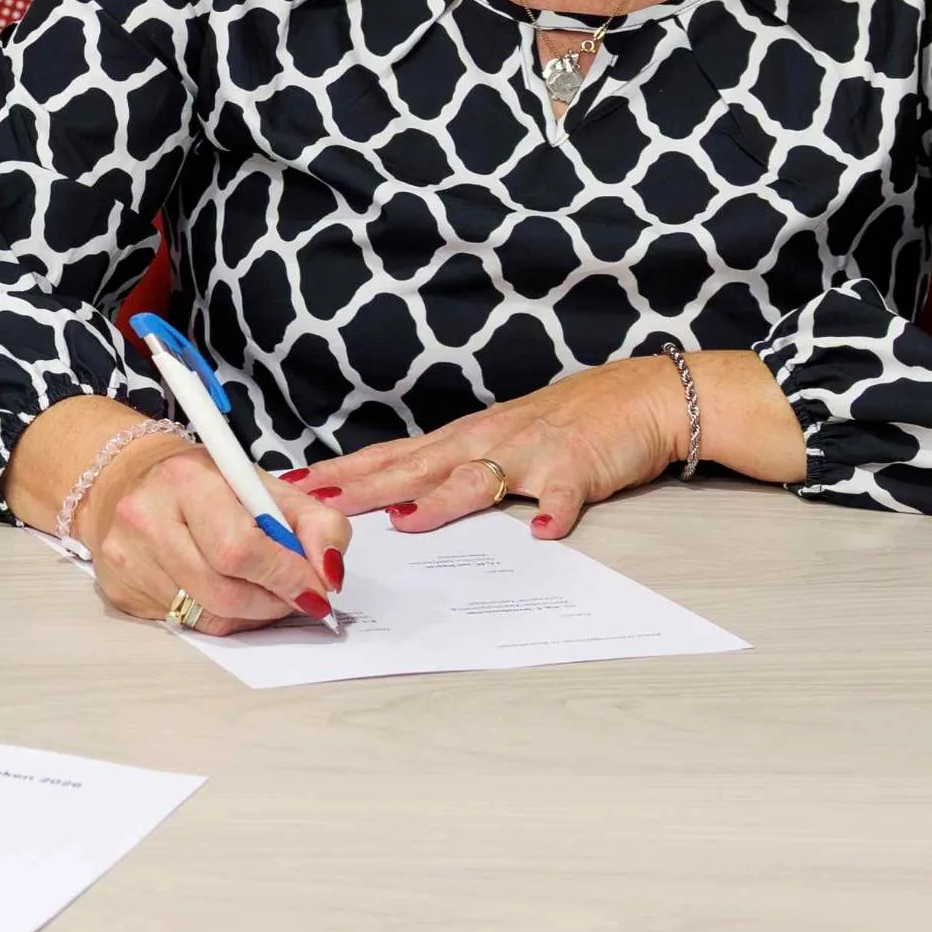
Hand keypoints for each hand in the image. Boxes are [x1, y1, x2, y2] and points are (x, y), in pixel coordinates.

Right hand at [82, 436, 348, 633]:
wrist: (130, 478)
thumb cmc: (206, 483)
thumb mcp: (267, 486)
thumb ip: (317, 523)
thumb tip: (329, 576)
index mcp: (187, 480)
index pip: (241, 549)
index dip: (287, 577)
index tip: (314, 589)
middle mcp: (147, 517)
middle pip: (224, 592)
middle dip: (272, 602)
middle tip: (292, 595)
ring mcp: (127, 557)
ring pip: (208, 615)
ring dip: (248, 613)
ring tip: (256, 588)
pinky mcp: (120, 590)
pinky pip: (185, 624)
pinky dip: (216, 615)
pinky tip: (216, 588)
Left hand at [295, 357, 686, 539]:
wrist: (636, 398)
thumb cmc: (560, 424)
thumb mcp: (494, 440)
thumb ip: (450, 469)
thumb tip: (396, 502)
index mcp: (461, 439)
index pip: (390, 457)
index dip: (343, 472)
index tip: (296, 485)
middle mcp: (485, 441)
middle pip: (415, 467)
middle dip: (363, 488)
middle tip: (317, 505)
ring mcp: (530, 453)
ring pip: (478, 479)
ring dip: (442, 501)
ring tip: (407, 520)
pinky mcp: (577, 468)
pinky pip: (564, 494)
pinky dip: (554, 513)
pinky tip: (544, 533)